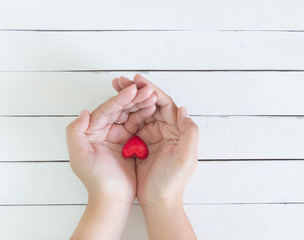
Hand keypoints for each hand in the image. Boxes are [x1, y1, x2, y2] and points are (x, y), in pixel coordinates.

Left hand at [66, 81, 156, 202]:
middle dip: (133, 98)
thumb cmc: (96, 181)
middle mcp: (103, 130)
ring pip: (129, 114)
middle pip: (119, 108)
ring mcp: (117, 135)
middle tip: (147, 90)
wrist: (113, 199)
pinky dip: (144, 115)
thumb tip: (84, 111)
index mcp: (91, 131)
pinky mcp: (129, 141)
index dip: (120, 98)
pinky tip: (153, 109)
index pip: (106, 110)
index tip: (133, 89)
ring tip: (153, 96)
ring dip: (140, 104)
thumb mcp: (80, 157)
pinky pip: (137, 124)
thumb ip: (75, 132)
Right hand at [112, 74, 198, 206]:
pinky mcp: (141, 144)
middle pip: (150, 104)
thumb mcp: (186, 157)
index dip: (151, 90)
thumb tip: (183, 108)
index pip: (165, 104)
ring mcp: (152, 136)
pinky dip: (124, 115)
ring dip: (129, 100)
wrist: (158, 202)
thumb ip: (189, 132)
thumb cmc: (173, 182)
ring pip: (140, 112)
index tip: (137, 80)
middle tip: (120, 81)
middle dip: (136, 91)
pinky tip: (114, 108)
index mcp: (177, 130)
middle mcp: (165, 129)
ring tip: (115, 88)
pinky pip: (132, 125)